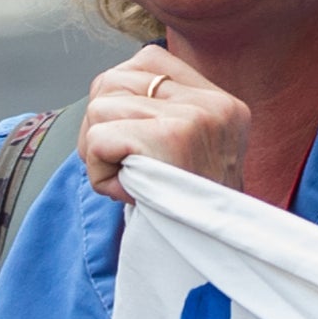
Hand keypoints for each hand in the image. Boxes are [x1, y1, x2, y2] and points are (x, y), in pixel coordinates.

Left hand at [79, 44, 247, 203]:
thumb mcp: (194, 156)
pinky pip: (98, 139)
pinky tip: (126, 192)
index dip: (120, 98)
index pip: (147, 60)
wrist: (213, 258)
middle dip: (99, 126)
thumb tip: (108, 88)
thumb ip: (165, 117)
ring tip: (129, 181)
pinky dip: (98, 172)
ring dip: (97, 153)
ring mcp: (195, 117)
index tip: (132, 142)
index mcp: (220, 102)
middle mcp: (212, 102)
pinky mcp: (171, 138)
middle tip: (121, 166)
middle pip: (110, 80)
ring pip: (98, 108)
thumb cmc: (187, 214)